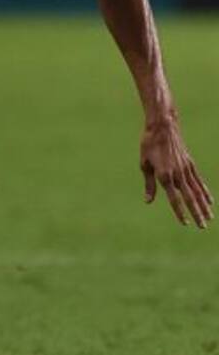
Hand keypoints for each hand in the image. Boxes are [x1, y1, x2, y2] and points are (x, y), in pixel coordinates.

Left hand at [139, 113, 212, 227]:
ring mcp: (186, 169)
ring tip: (210, 218)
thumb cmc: (149, 145)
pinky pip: (199, 181)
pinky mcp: (190, 164)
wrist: (162, 127)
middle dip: (196, 213)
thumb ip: (149, 184)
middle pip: (189, 198)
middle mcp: (177, 174)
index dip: (179, 212)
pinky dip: (205, 192)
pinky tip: (210, 201)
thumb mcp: (144, 164)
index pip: (174, 199)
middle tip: (202, 227)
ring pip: (197, 191)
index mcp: (164, 175)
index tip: (184, 223)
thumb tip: (148, 201)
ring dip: (204, 205)